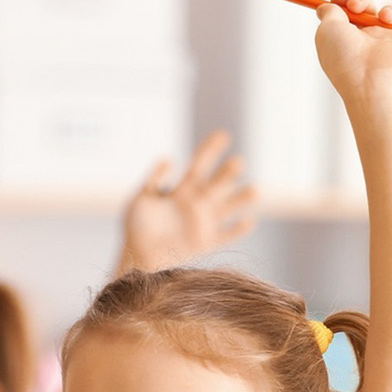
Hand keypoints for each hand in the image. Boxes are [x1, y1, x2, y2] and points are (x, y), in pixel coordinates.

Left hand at [119, 130, 257, 273]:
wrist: (137, 256)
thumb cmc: (136, 226)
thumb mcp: (140, 198)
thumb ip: (154, 179)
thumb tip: (168, 158)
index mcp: (183, 189)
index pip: (200, 165)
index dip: (211, 150)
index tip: (223, 135)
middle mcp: (197, 203)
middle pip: (217, 184)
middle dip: (227, 174)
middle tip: (238, 162)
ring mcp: (204, 223)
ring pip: (227, 207)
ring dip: (241, 199)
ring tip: (255, 190)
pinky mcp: (206, 243)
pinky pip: (226, 235)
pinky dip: (237, 230)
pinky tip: (249, 221)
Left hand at [314, 0, 391, 101]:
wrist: (374, 80)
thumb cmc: (346, 58)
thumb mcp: (327, 30)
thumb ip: (329, 13)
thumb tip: (324, 7)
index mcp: (346, 39)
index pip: (345, 14)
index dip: (342, 0)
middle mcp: (367, 41)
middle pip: (366, 7)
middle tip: (356, 5)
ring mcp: (389, 43)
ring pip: (390, 12)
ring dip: (388, 9)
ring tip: (384, 18)